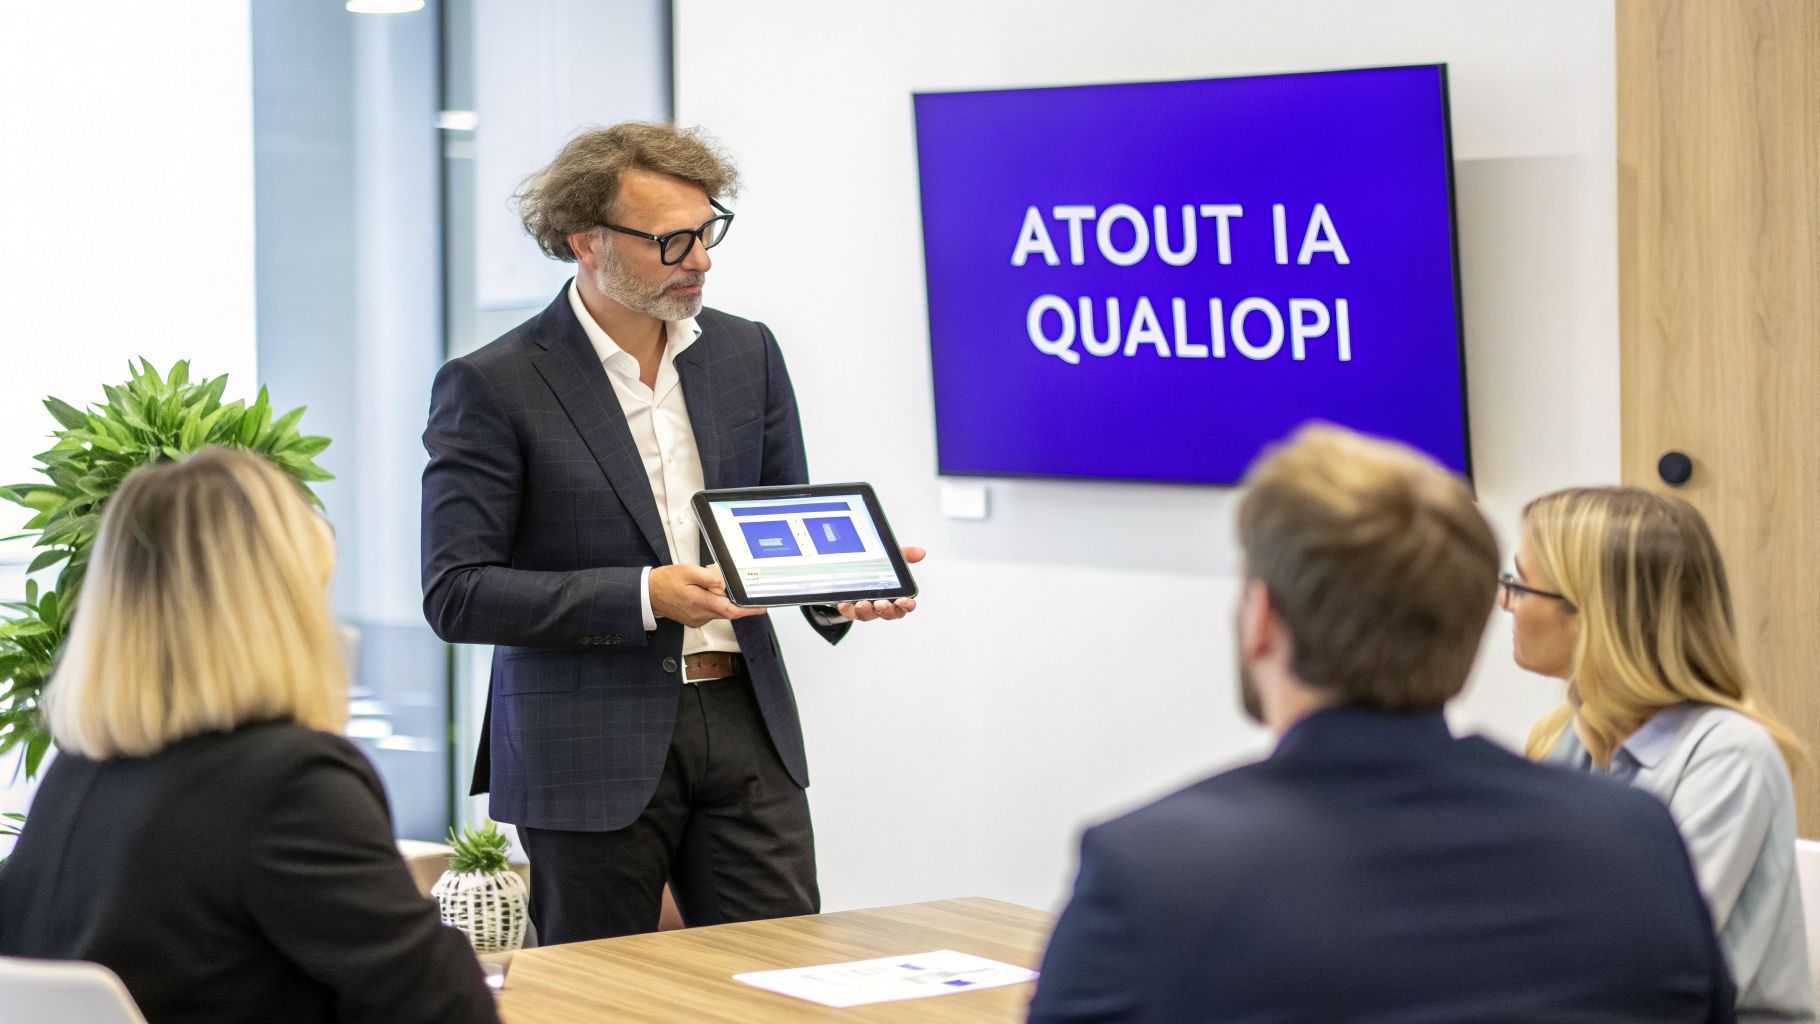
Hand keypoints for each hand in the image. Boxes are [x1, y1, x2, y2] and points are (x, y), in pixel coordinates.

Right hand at [650, 564, 767, 627]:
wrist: (649, 593)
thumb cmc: (665, 581)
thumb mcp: (688, 571)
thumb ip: (709, 577)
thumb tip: (724, 583)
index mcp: (698, 602)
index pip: (729, 610)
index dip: (747, 610)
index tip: (761, 607)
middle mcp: (699, 615)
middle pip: (726, 608)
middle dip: (727, 594)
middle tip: (714, 579)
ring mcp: (697, 619)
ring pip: (718, 609)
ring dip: (718, 596)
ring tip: (701, 583)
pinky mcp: (695, 620)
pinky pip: (711, 610)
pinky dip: (711, 600)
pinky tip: (700, 590)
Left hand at [838, 546, 923, 621]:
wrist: (851, 574)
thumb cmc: (876, 572)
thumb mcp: (891, 561)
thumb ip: (906, 555)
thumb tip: (921, 552)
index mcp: (895, 596)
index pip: (905, 605)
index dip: (906, 605)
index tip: (903, 600)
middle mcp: (881, 605)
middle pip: (888, 614)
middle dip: (886, 610)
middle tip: (882, 603)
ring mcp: (866, 609)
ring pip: (868, 615)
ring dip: (867, 611)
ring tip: (863, 603)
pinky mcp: (850, 609)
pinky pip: (849, 612)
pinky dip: (848, 609)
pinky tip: (845, 603)